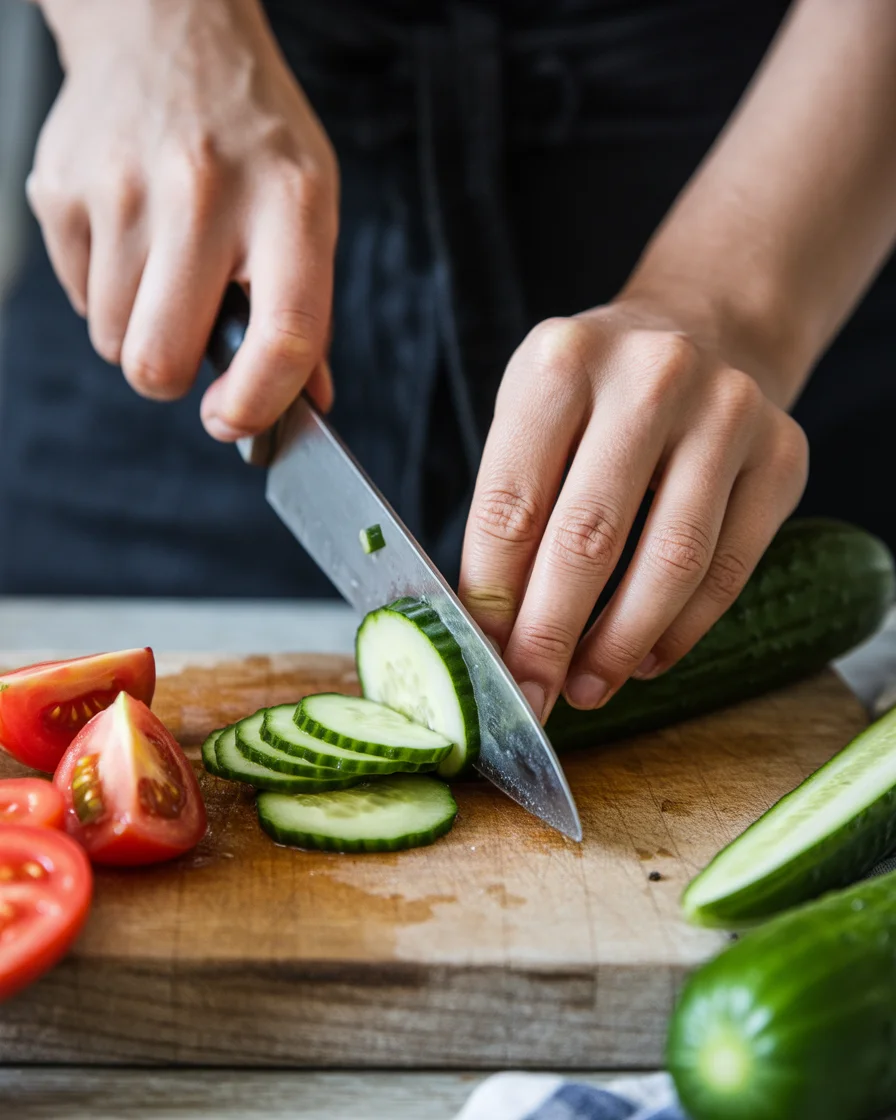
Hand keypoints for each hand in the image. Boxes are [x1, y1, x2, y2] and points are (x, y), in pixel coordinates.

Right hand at [28, 0, 338, 437]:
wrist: (166, 29)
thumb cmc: (251, 135)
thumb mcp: (310, 202)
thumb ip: (310, 308)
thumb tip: (307, 402)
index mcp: (288, 204)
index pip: (284, 336)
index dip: (258, 405)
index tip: (235, 424)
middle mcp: (204, 193)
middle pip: (160, 361)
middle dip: (171, 379)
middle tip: (188, 342)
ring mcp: (121, 188)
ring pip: (112, 339)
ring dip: (138, 327)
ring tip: (165, 265)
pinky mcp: (60, 187)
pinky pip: (78, 296)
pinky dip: (105, 288)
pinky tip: (132, 233)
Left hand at [459, 296, 808, 720]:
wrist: (704, 333)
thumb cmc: (595, 395)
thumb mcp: (532, 417)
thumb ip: (509, 510)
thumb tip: (491, 632)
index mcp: (562, 360)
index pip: (513, 504)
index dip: (494, 598)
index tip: (485, 659)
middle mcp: (650, 376)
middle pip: (589, 537)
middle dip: (551, 635)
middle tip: (532, 694)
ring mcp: (727, 411)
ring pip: (671, 561)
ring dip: (620, 643)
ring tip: (587, 686)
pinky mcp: (782, 454)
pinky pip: (729, 568)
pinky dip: (682, 629)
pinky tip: (646, 657)